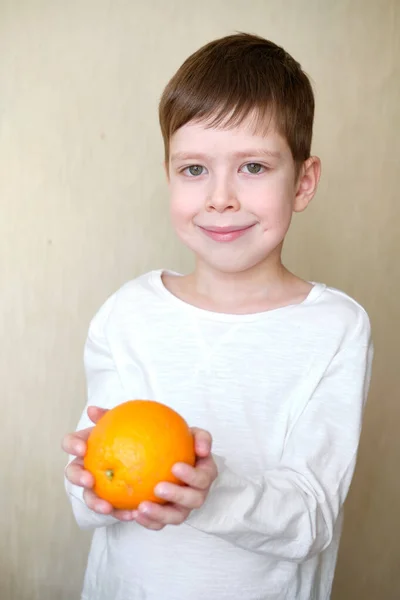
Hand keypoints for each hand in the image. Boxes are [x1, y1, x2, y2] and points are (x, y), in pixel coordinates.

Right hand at [62, 406, 136, 521]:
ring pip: (89, 496)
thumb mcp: (126, 422)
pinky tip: (133, 514)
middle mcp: (86, 466)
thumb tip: (93, 410)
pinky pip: (113, 509)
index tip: (82, 448)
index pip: (71, 442)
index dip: (72, 445)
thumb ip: (111, 417)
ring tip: (107, 508)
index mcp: (86, 445)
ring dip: (95, 503)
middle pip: (73, 472)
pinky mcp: (110, 502)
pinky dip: (121, 513)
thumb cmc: (134, 434)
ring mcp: (96, 486)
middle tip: (89, 480)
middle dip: (77, 477)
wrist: (153, 454)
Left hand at [133, 428, 217, 530]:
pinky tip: (133, 514)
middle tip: (158, 488)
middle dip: (176, 496)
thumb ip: (201, 437)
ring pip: (176, 517)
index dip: (192, 475)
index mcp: (205, 474)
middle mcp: (197, 494)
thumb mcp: (193, 435)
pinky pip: (160, 523)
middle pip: (193, 501)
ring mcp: (184, 507)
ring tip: (141, 507)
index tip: (174, 467)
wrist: (170, 457)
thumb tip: (202, 450)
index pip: (203, 478)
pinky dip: (148, 521)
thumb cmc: (183, 445)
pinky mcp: (168, 516)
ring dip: (160, 514)